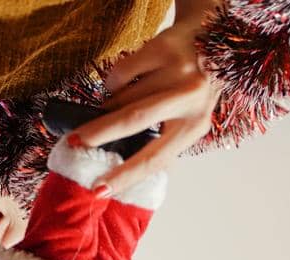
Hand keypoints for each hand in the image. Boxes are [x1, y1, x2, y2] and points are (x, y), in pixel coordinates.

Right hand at [70, 20, 217, 196]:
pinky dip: (115, 82)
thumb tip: (119, 159)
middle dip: (100, 132)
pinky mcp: (165, 48)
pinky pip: (123, 72)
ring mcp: (179, 70)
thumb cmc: (194, 87)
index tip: (100, 190)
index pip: (156, 159)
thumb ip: (163, 137)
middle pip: (135, 119)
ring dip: (110, 104)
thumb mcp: (187, 119)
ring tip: (112, 105)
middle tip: (74, 142)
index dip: (125, 175)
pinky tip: (123, 82)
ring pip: (125, 94)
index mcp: (194, 127)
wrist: (215, 38)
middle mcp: (191, 98)